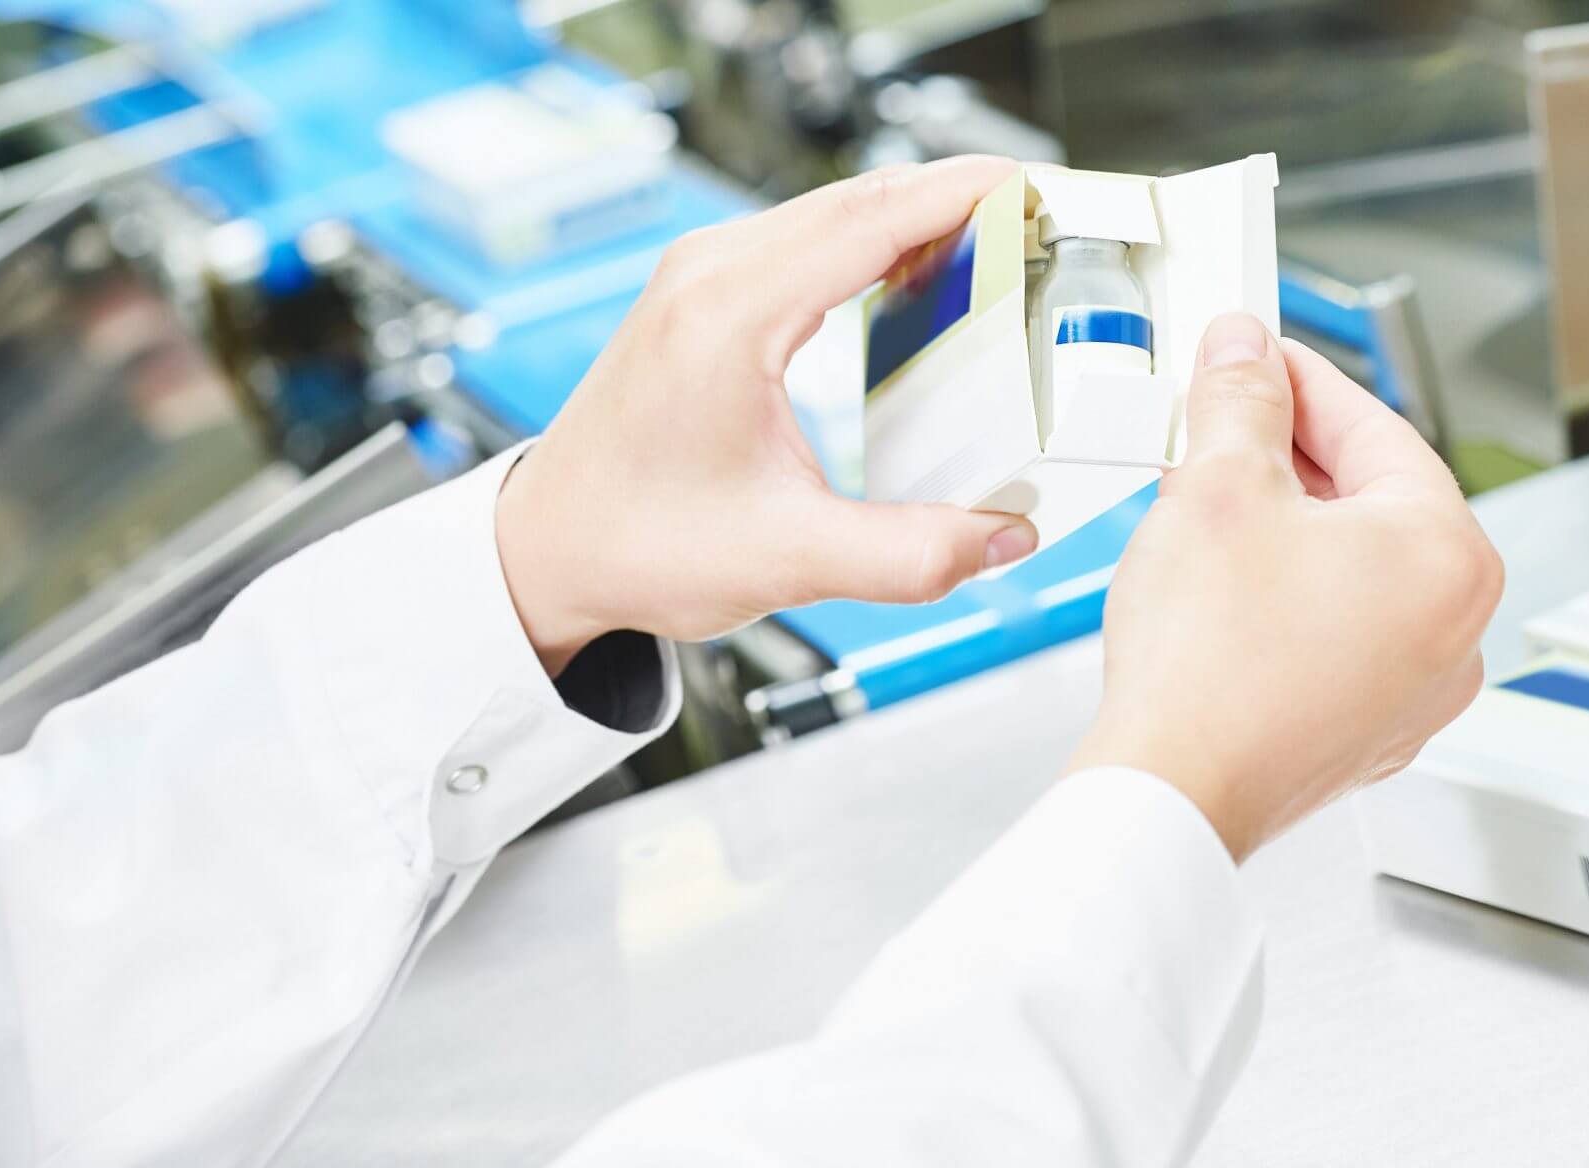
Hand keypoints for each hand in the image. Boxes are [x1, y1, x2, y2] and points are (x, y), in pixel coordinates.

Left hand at [494, 157, 1038, 673]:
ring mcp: (701, 277)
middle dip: (953, 197)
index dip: (957, 196)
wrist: (548, 548)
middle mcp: (708, 276)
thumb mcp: (788, 561)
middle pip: (857, 200)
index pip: (867, 223)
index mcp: (728, 318)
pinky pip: (806, 239)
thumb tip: (1007, 536)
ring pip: (832, 213)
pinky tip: (918, 267)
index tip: (1030, 185)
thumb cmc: (637, 544)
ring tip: (998, 236)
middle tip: (1040, 214)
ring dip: (914, 214)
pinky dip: (873, 240)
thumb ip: (910, 554)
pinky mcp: (703, 294)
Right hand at [1067, 315, 1502, 860]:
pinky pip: (1334, 635)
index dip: (1301, 380)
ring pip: (1350, 571)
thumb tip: (1244, 353)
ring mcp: (1414, 692)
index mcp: (1449, 557)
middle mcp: (1454, 631)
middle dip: (1290, 455)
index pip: (1377, 430)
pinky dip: (1285, 597)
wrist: (1174, 788)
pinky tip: (1221, 583)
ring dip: (1284, 525)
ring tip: (1207, 499)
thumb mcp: (1221, 485)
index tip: (1256, 356)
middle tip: (1221, 421)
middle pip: (1371, 502)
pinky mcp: (1364, 733)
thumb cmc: (1212, 663)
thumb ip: (1241, 399)